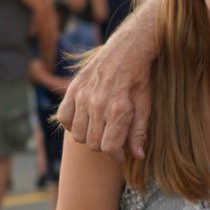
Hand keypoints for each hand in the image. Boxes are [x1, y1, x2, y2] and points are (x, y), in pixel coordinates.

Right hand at [56, 30, 153, 160]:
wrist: (125, 51)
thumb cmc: (139, 80)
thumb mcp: (145, 106)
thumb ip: (139, 132)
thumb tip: (138, 156)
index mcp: (118, 110)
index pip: (109, 147)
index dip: (116, 157)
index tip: (121, 157)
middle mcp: (97, 105)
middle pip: (93, 143)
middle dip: (105, 148)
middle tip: (114, 143)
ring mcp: (82, 97)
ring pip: (78, 134)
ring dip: (89, 137)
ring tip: (101, 131)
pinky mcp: (72, 90)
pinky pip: (64, 118)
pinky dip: (72, 125)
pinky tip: (85, 121)